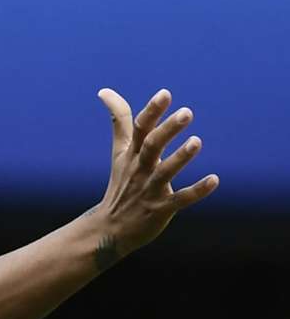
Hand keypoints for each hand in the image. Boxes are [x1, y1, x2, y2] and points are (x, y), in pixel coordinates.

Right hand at [94, 88, 218, 256]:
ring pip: (165, 172)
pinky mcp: (160, 209)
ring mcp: (149, 190)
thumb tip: (105, 90)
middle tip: (187, 112)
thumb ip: (119, 120)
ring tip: (197, 141)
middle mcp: (139, 169)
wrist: (110, 227)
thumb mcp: (119, 151)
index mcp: (130, 154)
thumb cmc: (121, 184)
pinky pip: (180, 200)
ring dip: (180, 157)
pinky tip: (214, 180)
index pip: (139, 128)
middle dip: (167, 129)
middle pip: (151, 146)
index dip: (152, 111)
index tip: (165, 94)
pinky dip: (197, 190)